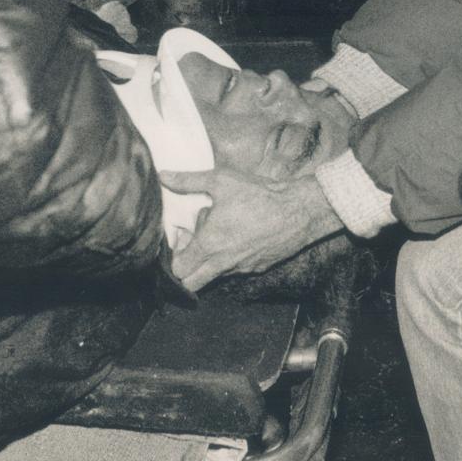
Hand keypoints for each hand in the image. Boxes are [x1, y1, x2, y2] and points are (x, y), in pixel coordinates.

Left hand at [162, 168, 344, 291]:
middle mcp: (223, 263)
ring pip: (214, 276)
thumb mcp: (220, 181)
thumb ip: (188, 181)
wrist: (298, 211)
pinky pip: (236, 270)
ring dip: (210, 261)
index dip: (174, 256)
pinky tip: (240, 236)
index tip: (183, 237)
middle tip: (194, 246)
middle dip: (186, 270)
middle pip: (191, 285)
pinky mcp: (257, 269)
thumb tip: (163, 176)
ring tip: (221, 234)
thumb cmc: (258, 195)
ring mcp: (241, 268)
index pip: (178, 270)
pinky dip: (231, 259)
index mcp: (209, 244)